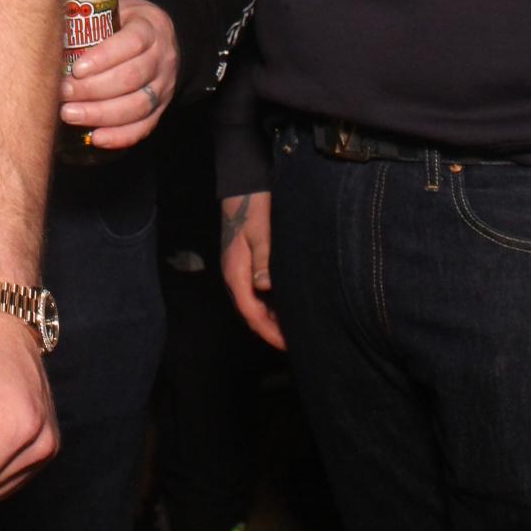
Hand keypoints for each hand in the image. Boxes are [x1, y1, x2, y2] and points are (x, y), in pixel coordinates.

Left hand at [59, 0, 179, 148]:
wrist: (158, 39)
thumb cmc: (123, 23)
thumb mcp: (114, 10)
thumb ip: (89, 17)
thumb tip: (47, 28)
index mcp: (151, 27)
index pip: (132, 43)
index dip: (103, 57)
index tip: (76, 68)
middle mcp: (163, 58)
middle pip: (131, 78)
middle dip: (93, 89)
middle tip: (63, 92)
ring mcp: (165, 86)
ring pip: (137, 105)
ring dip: (100, 114)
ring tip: (70, 114)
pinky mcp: (161, 109)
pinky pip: (144, 127)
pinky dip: (120, 136)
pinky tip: (95, 138)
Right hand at [221, 191, 284, 349]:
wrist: (243, 186)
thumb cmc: (254, 208)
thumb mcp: (260, 231)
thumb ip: (263, 258)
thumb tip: (265, 286)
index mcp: (235, 272)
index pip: (250, 312)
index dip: (269, 332)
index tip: (288, 344)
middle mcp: (235, 275)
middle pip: (251, 312)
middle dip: (271, 330)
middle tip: (296, 341)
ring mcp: (239, 270)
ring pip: (254, 303)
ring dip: (271, 318)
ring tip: (293, 328)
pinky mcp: (245, 263)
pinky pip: (256, 292)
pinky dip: (270, 303)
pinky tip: (286, 304)